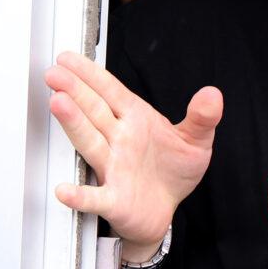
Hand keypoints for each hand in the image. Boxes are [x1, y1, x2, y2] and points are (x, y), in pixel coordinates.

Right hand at [44, 51, 221, 247]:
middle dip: (75, 90)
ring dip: (74, 124)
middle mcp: (119, 141)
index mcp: (135, 120)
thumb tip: (213, 94)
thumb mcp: (196, 141)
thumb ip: (203, 117)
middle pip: (94, 111)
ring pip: (91, 142)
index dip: (91, 74)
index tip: (70, 59)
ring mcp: (113, 168)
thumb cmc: (172, 171)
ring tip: (58, 104)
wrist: (165, 209)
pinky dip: (79, 195)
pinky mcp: (114, 199)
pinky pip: (94, 197)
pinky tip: (64, 190)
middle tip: (54, 74)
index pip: (110, 92)